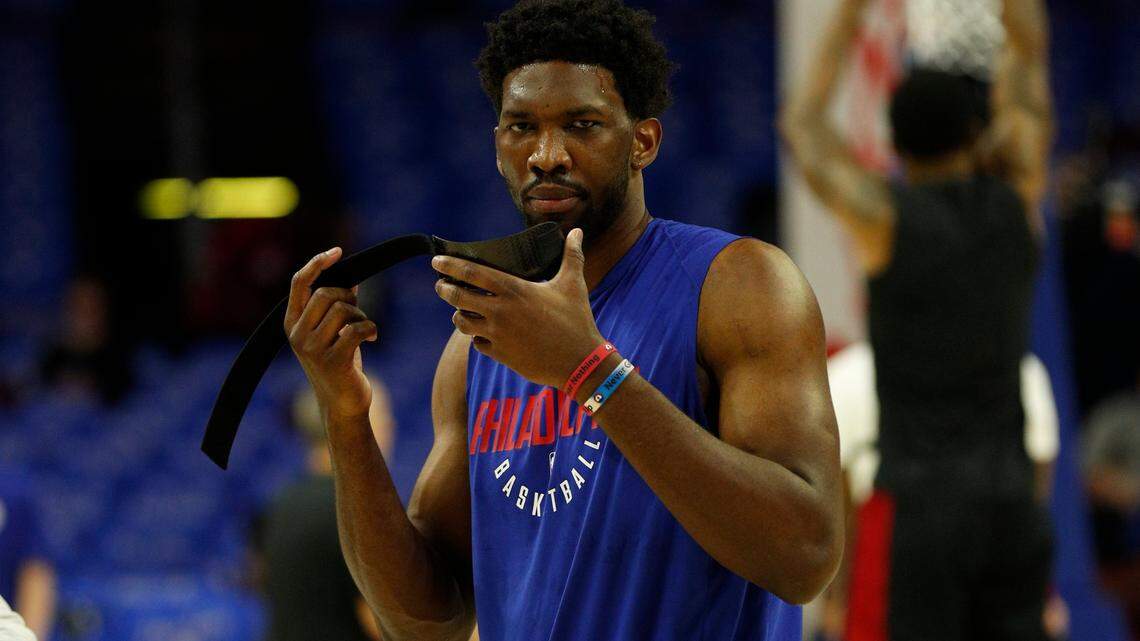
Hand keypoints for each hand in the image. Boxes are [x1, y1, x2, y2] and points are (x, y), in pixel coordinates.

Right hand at [285, 247, 377, 420]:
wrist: (343, 405)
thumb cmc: (340, 364)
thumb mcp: (333, 331)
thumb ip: (336, 305)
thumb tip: (350, 276)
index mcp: (292, 323)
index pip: (299, 283)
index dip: (317, 264)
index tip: (337, 252)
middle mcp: (297, 335)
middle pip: (327, 294)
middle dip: (349, 298)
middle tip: (358, 314)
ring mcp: (312, 349)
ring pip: (343, 310)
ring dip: (361, 316)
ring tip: (364, 331)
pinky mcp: (332, 361)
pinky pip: (357, 328)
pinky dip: (370, 328)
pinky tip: (373, 338)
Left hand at [432, 228, 603, 388]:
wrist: (580, 362)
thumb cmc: (577, 320)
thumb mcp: (574, 284)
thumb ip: (572, 256)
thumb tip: (577, 232)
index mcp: (514, 289)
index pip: (472, 273)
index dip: (450, 265)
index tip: (436, 261)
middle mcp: (500, 311)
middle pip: (458, 297)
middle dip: (444, 289)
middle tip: (441, 285)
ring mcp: (498, 335)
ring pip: (462, 323)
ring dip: (459, 315)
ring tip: (461, 311)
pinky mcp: (500, 355)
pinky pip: (478, 344)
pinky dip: (478, 338)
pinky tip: (483, 334)